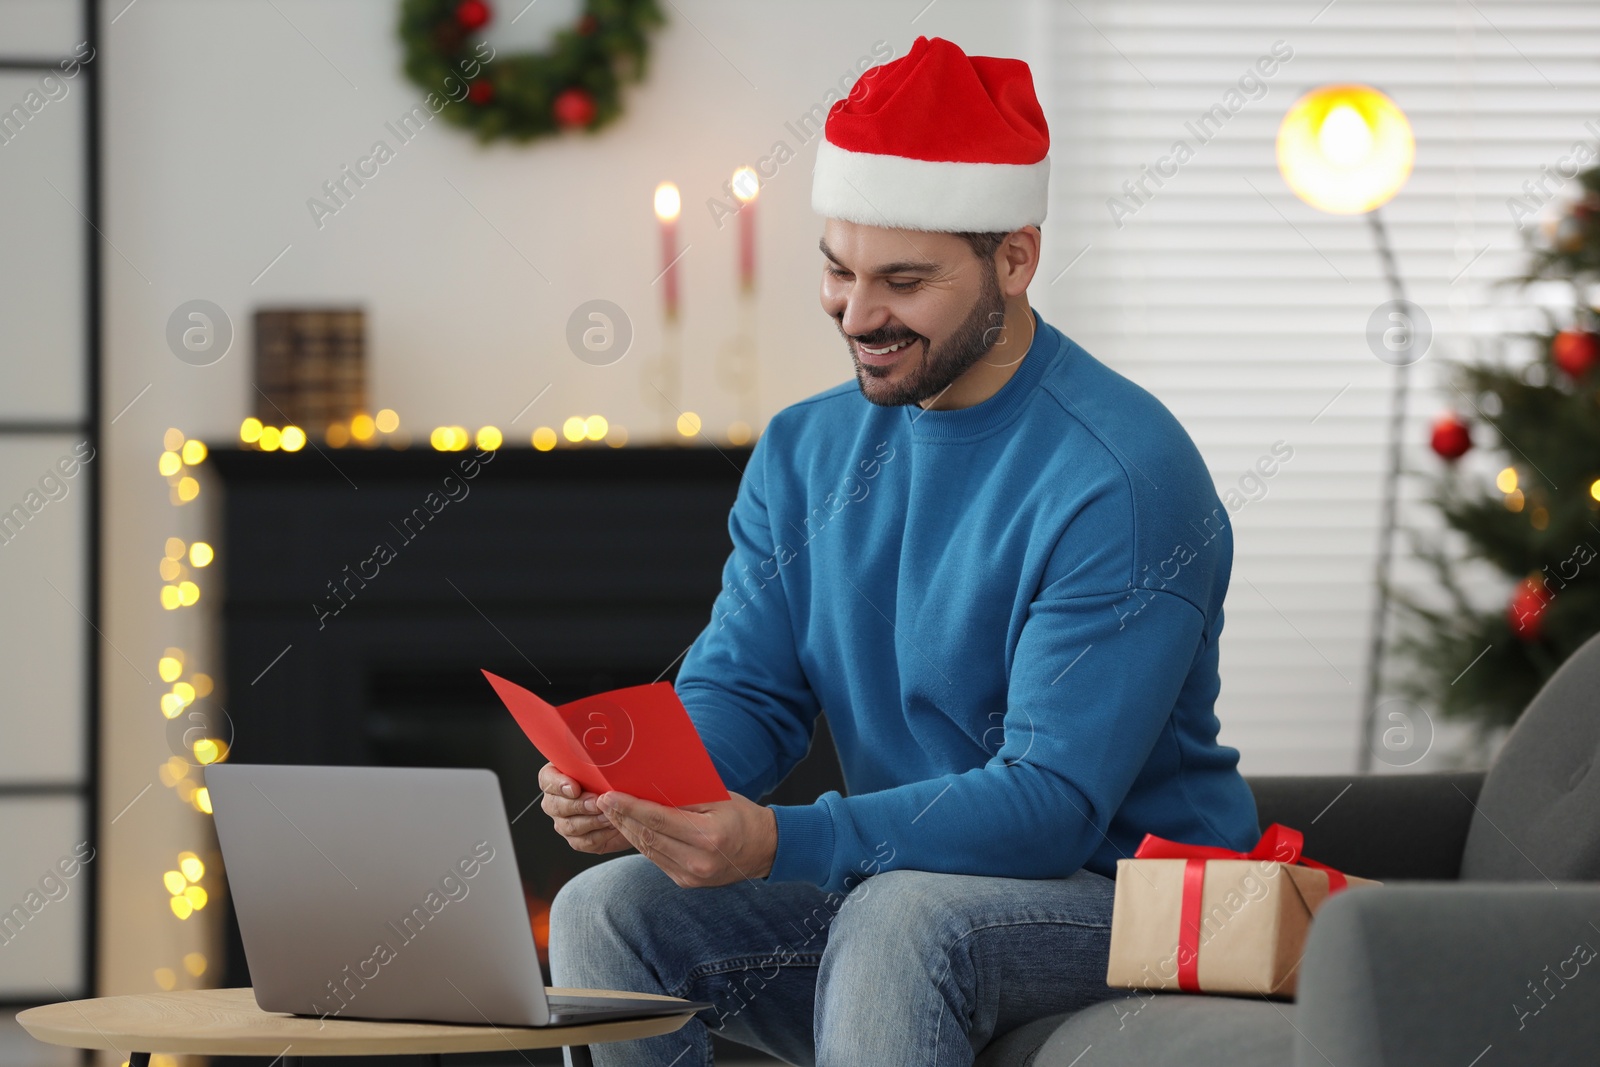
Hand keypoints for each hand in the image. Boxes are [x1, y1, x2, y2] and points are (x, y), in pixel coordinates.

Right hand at [538, 763, 628, 854]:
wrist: (628, 805)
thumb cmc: (614, 780)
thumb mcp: (607, 766)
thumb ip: (599, 762)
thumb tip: (605, 759)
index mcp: (556, 777)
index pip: (547, 779)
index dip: (558, 784)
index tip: (574, 788)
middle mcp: (555, 801)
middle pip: (556, 805)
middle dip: (579, 805)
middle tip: (597, 802)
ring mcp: (563, 822)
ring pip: (569, 826)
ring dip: (592, 821)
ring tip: (610, 814)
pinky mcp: (576, 840)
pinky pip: (583, 841)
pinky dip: (600, 835)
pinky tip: (613, 826)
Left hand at [597, 790, 776, 886]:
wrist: (765, 850)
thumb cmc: (742, 816)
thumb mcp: (718, 799)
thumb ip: (684, 798)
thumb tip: (647, 789)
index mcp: (708, 837)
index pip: (658, 821)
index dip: (630, 808)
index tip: (609, 797)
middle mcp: (697, 862)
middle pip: (648, 837)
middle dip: (622, 818)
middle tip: (602, 801)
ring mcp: (690, 877)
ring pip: (648, 851)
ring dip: (626, 831)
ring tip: (611, 813)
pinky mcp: (686, 882)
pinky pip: (656, 860)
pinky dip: (641, 843)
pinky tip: (630, 828)